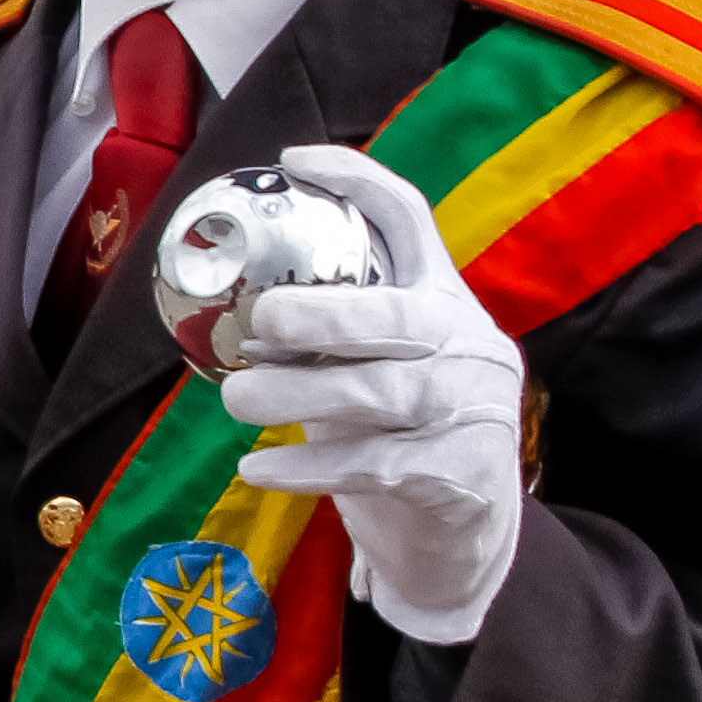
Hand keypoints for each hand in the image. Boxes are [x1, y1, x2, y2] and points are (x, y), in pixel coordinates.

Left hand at [225, 143, 523, 644]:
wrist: (463, 542)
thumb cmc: (400, 438)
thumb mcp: (374, 370)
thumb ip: (327, 335)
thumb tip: (229, 309)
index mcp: (443, 303)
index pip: (413, 224)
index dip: (357, 183)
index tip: (294, 160)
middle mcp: (468, 347)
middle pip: (399, 316)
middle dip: (325, 314)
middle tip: (260, 321)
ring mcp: (472, 412)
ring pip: (382, 393)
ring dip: (299, 395)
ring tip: (237, 400)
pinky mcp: (461, 476)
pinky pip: (374, 465)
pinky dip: (308, 466)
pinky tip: (258, 467)